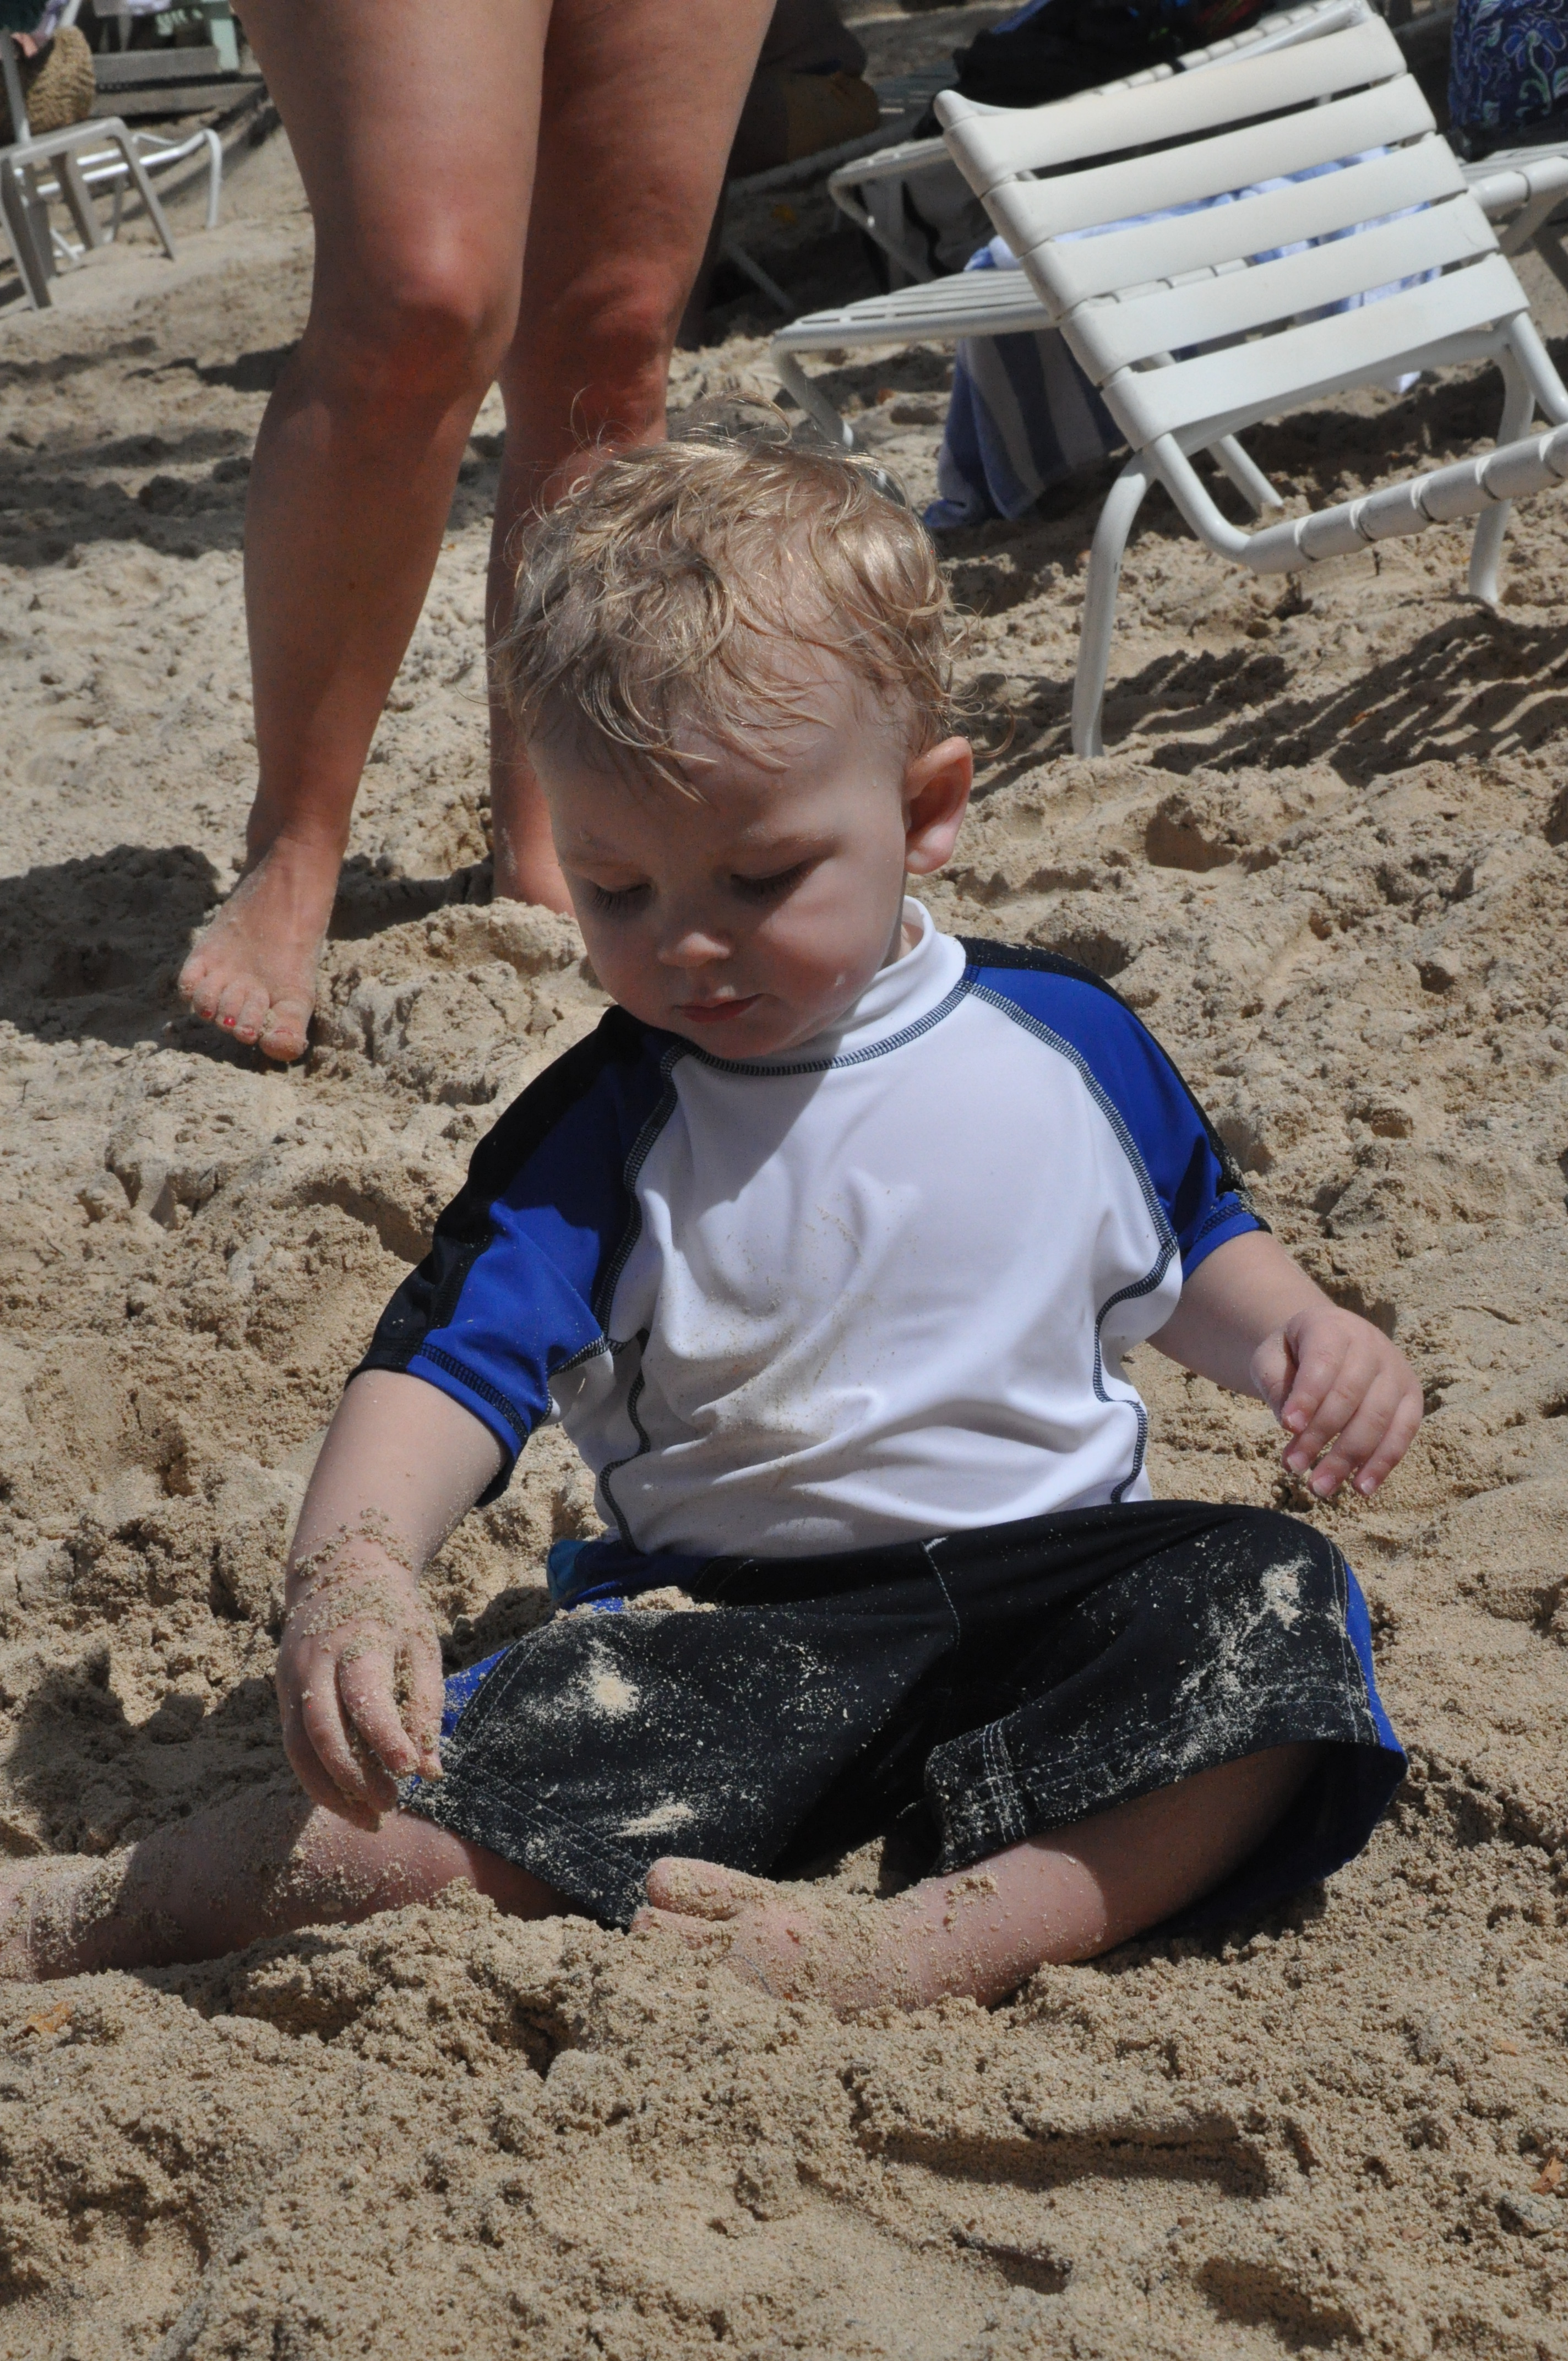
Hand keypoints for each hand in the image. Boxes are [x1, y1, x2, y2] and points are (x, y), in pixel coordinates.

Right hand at [276, 1539, 445, 1826]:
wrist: (339, 1573)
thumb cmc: (392, 1614)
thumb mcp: (421, 1646)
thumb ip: (426, 1706)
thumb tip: (430, 1771)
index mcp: (357, 1641)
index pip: (364, 1695)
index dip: (385, 1736)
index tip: (410, 1770)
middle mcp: (313, 1662)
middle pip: (321, 1731)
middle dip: (354, 1778)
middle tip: (390, 1807)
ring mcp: (291, 1680)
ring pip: (298, 1749)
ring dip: (331, 1791)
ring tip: (369, 1819)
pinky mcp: (282, 1696)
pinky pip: (294, 1746)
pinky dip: (318, 1779)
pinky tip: (348, 1799)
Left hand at [1251, 1304, 1421, 1499]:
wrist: (1329, 1341)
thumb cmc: (1293, 1355)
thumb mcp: (1271, 1359)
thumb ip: (1276, 1385)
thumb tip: (1293, 1428)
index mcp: (1332, 1327)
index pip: (1323, 1362)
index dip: (1307, 1396)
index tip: (1287, 1428)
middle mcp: (1372, 1344)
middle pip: (1349, 1396)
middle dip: (1320, 1437)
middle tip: (1294, 1468)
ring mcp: (1397, 1371)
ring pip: (1377, 1419)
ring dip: (1348, 1458)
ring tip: (1320, 1487)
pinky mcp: (1412, 1397)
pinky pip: (1403, 1433)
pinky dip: (1383, 1463)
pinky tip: (1361, 1488)